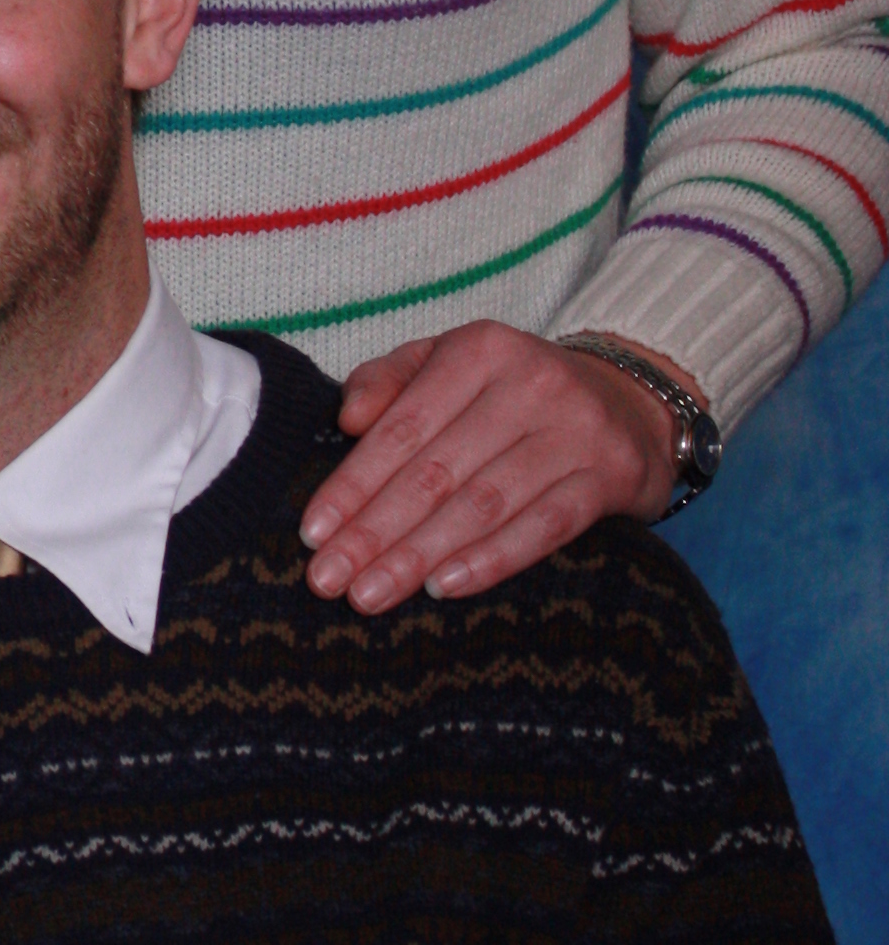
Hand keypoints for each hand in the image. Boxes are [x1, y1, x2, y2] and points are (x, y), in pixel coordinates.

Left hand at [300, 321, 681, 611]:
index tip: (313, 532)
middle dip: (375, 532)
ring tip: (371, 594)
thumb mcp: (451, 361)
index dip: (354, 484)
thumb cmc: (514, 389)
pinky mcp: (610, 476)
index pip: (402, 427)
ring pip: (483, 504)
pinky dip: (492, 560)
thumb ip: (390, 379)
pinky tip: (445, 587)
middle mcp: (531, 385)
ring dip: (420, 555)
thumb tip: (346, 419)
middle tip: (329, 579)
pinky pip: (544, 527)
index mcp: (480, 349)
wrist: (630, 400)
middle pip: (437, 472)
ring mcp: (576, 432)